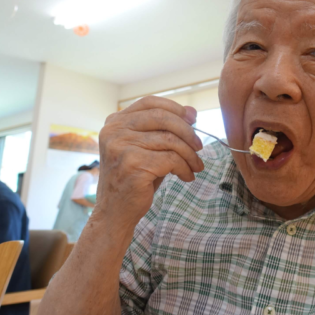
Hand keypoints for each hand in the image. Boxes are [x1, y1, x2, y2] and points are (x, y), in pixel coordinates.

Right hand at [94, 96, 203, 228]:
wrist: (115, 212)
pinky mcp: (132, 164)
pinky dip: (185, 168)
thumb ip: (164, 129)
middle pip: (162, 118)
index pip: (150, 103)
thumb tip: (192, 111)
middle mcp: (115, 131)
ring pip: (170, 141)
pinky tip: (187, 177)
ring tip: (196, 166)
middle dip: (188, 132)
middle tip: (199, 147)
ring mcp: (121, 147)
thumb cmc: (135, 178)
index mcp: (115, 122)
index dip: (175, 108)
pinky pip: (171, 159)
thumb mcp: (148, 148)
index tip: (193, 119)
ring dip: (190, 155)